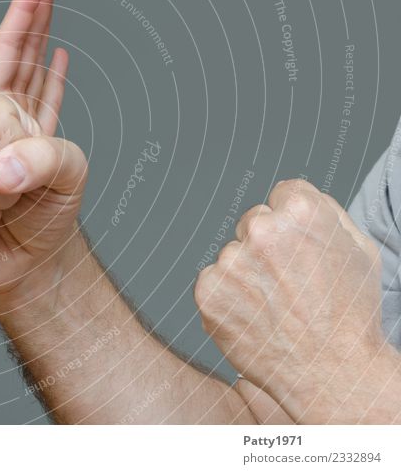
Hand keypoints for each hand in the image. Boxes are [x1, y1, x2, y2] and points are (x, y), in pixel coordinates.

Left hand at [195, 179, 395, 421]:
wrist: (331, 373)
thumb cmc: (350, 314)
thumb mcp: (359, 250)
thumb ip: (325, 213)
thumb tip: (295, 196)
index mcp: (301, 211)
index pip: (282, 195)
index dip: (293, 223)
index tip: (300, 247)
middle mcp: (260, 230)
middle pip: (254, 222)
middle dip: (266, 245)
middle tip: (290, 283)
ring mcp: (230, 261)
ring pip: (233, 255)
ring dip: (247, 274)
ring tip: (276, 306)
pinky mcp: (209, 290)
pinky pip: (214, 282)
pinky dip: (229, 298)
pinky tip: (255, 318)